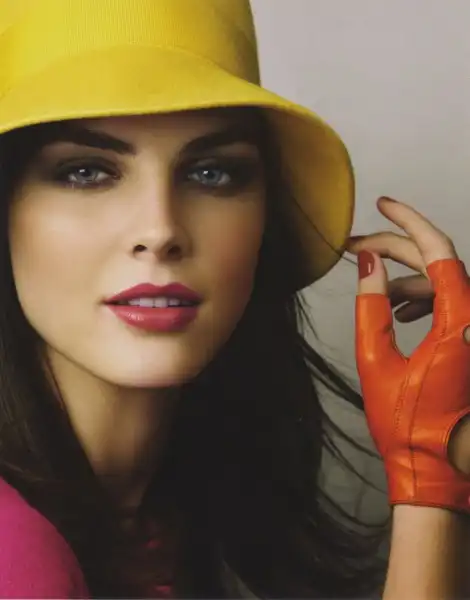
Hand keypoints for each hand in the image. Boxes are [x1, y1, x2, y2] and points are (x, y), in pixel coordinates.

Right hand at [349, 197, 469, 512]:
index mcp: (460, 325)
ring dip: (406, 277)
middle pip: (437, 264)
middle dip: (395, 250)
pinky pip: (449, 303)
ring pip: (443, 283)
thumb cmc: (407, 426)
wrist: (435, 469)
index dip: (409, 223)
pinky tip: (396, 308)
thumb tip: (368, 265)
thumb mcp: (377, 362)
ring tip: (371, 282)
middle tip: (357, 249)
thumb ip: (371, 307)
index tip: (384, 205)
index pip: (438, 253)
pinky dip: (421, 298)